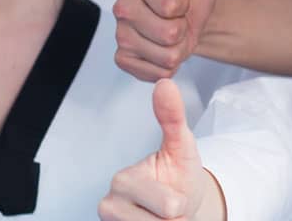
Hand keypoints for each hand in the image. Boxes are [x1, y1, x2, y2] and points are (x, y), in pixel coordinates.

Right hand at [98, 80, 208, 219]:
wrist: (180, 206)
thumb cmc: (178, 176)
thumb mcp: (181, 147)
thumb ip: (172, 118)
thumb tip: (165, 83)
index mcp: (123, 181)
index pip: (171, 206)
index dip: (182, 204)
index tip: (176, 195)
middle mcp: (109, 205)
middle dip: (177, 218)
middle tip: (171, 209)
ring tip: (164, 219)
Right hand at [114, 0, 218, 80]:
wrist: (191, 19)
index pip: (171, 5)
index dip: (186, 6)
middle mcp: (121, 5)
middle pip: (168, 33)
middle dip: (184, 29)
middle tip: (179, 19)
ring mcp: (120, 33)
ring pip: (164, 56)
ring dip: (178, 49)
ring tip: (173, 33)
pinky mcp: (122, 58)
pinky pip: (152, 73)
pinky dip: (166, 66)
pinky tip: (163, 50)